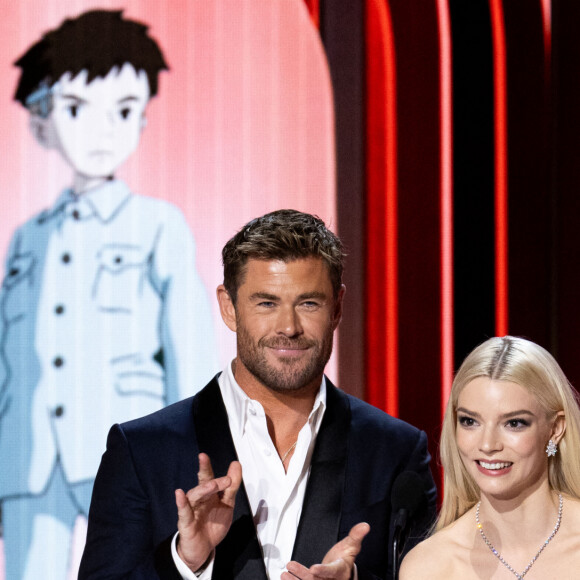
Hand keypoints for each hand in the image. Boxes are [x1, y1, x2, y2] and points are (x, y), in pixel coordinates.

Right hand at [175, 453, 241, 571]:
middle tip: (218, 471)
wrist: (204, 549)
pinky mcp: (186, 524)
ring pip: (194, 496)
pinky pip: (183, 512)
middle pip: (202, 484)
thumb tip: (236, 464)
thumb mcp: (227, 504)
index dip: (208, 467)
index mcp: (209, 494)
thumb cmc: (213, 523)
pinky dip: (181, 503)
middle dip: (205, 473)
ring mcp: (191, 510)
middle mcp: (199, 499)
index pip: (209, 477)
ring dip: (203, 490)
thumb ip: (231, 486)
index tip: (215, 459)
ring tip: (212, 484)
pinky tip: (179, 494)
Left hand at [282, 522, 369, 579]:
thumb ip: (356, 535)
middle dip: (303, 576)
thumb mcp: (351, 545)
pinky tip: (285, 577)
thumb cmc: (345, 557)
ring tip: (285, 573)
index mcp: (341, 570)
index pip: (332, 571)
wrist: (342, 570)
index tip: (314, 569)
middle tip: (291, 568)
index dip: (323, 571)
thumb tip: (365, 525)